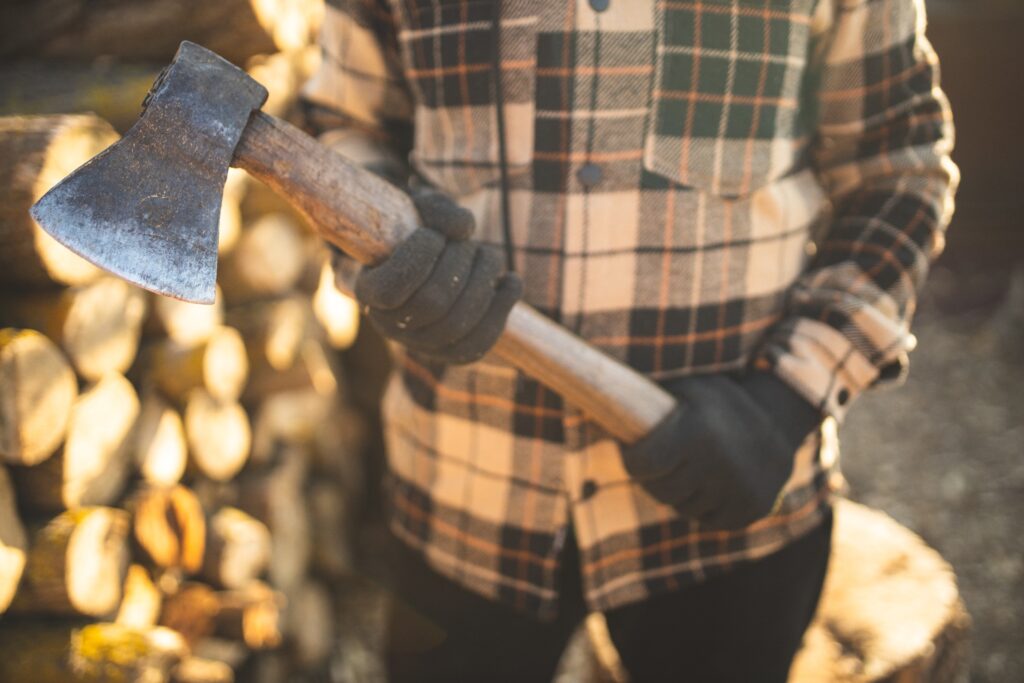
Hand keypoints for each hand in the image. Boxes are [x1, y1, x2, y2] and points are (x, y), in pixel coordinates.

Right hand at [350, 185, 521, 364]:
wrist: (430, 262)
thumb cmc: (419, 227)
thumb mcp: (421, 209)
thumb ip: (438, 210)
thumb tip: (464, 227)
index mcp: (368, 290)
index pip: (390, 289)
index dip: (418, 257)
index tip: (433, 235)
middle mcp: (388, 325)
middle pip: (432, 304)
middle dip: (459, 264)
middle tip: (467, 243)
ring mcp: (420, 345)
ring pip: (459, 324)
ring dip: (484, 281)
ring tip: (489, 255)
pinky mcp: (451, 354)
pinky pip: (479, 342)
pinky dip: (502, 308)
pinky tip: (510, 282)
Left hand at [621, 372, 820, 528]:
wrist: (782, 419)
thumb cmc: (721, 399)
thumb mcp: (689, 385)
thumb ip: (651, 394)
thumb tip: (597, 396)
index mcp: (699, 433)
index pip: (642, 465)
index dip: (631, 459)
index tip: (631, 451)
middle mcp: (720, 465)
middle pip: (660, 490)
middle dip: (653, 477)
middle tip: (659, 459)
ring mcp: (739, 491)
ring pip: (683, 507)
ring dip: (679, 490)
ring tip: (688, 465)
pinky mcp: (752, 510)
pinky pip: (708, 519)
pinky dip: (702, 505)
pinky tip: (710, 481)